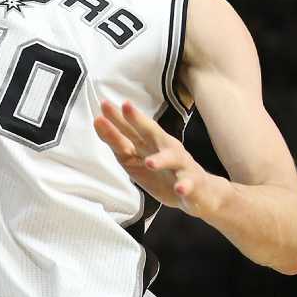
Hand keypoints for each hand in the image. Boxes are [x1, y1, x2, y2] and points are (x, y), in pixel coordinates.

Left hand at [95, 100, 215, 216]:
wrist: (199, 193)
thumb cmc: (164, 173)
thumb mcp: (135, 159)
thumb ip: (118, 143)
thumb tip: (98, 122)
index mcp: (151, 143)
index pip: (133, 128)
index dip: (119, 117)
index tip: (104, 104)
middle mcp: (166, 149)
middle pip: (152, 132)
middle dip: (139, 121)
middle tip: (126, 108)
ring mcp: (180, 165)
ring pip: (172, 158)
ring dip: (161, 159)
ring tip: (149, 162)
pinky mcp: (191, 183)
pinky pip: (188, 184)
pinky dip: (184, 185)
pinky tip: (179, 188)